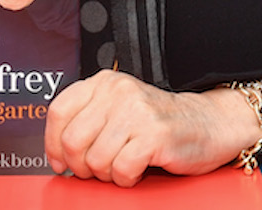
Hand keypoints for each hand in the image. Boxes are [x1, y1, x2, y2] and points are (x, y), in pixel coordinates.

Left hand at [44, 70, 260, 186]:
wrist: (208, 123)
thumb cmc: (159, 122)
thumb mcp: (119, 108)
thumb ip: (89, 119)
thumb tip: (56, 153)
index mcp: (105, 82)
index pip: (59, 111)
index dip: (52, 144)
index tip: (60, 161)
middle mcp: (118, 92)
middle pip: (72, 140)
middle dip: (80, 165)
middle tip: (96, 170)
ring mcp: (137, 111)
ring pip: (95, 159)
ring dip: (106, 174)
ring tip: (122, 166)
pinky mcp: (154, 134)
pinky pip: (121, 170)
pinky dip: (126, 179)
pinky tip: (136, 170)